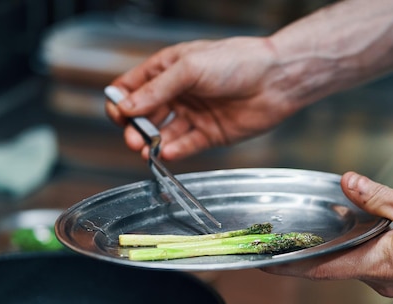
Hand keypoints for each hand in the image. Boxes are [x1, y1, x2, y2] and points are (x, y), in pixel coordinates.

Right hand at [105, 36, 300, 160]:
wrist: (275, 79)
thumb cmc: (237, 61)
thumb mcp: (189, 68)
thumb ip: (156, 89)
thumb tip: (127, 106)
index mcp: (168, 70)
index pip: (133, 88)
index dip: (121, 102)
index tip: (118, 114)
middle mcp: (178, 93)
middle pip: (144, 115)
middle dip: (134, 128)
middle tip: (133, 138)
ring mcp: (193, 114)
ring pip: (163, 133)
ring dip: (152, 143)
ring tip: (146, 150)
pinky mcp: (208, 134)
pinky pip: (185, 145)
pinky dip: (175, 151)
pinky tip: (167, 153)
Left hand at [263, 172, 392, 302]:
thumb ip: (375, 197)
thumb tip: (348, 184)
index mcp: (376, 266)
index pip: (320, 269)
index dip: (290, 267)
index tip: (267, 265)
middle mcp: (384, 281)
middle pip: (352, 252)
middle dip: (355, 225)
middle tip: (357, 203)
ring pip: (377, 249)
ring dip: (384, 224)